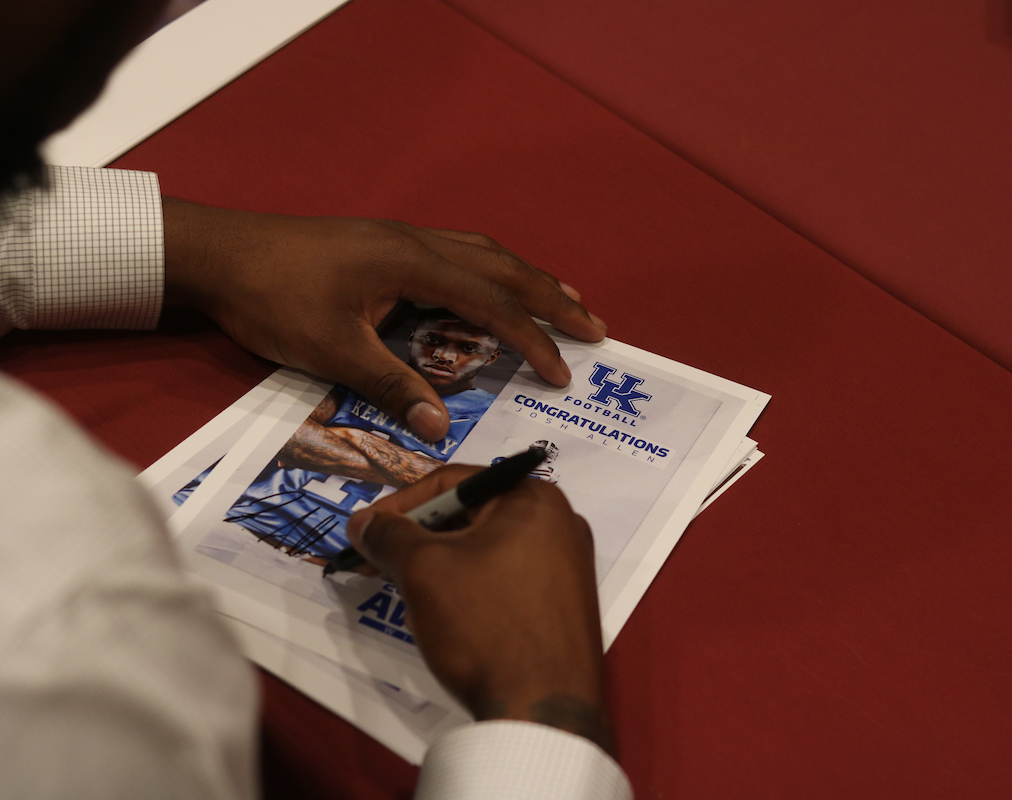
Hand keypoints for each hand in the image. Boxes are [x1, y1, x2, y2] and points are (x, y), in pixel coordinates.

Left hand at [161, 199, 607, 440]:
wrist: (217, 252)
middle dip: (551, 297)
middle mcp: (416, 242)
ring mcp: (400, 238)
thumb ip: (391, 386)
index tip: (562, 372)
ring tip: (561, 300)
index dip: (532, 340)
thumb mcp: (332, 349)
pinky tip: (490, 288)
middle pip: (502, 267)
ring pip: (482, 253)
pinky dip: (490, 272)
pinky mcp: (383, 243)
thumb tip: (441, 429)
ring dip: (525, 278)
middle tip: (594, 325)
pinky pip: (457, 252)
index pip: (491, 304)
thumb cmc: (273, 298)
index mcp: (412, 263)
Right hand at [346, 465, 613, 755]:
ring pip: (486, 551)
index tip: (365, 531)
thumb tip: (363, 521)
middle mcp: (561, 523)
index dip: (400, 504)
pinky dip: (470, 588)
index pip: (453, 483)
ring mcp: (568, 566)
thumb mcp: (424, 571)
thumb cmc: (485, 623)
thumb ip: (390, 536)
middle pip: (471, 516)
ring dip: (441, 567)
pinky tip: (445, 616)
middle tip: (377, 563)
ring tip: (406, 593)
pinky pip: (507, 580)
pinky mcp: (564, 606)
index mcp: (534, 498)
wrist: (543, 709)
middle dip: (418, 539)